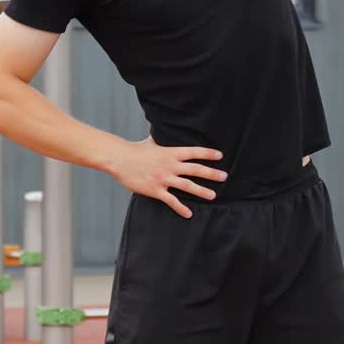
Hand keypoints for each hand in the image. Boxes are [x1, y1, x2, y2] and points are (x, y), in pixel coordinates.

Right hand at [110, 136, 226, 218]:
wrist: (119, 159)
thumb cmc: (135, 151)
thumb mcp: (152, 142)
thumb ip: (162, 140)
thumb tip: (165, 130)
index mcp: (171, 153)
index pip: (194, 152)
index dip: (207, 153)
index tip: (220, 156)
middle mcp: (170, 165)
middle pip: (195, 169)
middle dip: (211, 173)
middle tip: (224, 177)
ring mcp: (163, 178)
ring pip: (187, 186)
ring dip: (201, 191)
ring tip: (213, 195)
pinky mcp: (155, 190)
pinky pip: (171, 200)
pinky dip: (181, 208)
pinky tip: (189, 213)